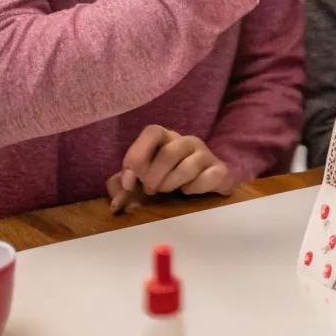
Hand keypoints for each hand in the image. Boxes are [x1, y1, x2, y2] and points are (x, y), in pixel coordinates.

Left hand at [106, 125, 234, 212]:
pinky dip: (195, 188)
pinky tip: (189, 191)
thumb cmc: (167, 178)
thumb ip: (120, 186)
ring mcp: (205, 154)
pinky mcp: (219, 169)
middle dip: (154, 176)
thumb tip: (116, 203)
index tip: (130, 182)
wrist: (204, 183)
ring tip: (168, 191)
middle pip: (169, 152)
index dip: (137, 155)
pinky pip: (208, 177)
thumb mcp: (140, 181)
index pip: (152, 132)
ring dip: (172, 184)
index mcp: (165, 138)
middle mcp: (186, 141)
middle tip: (150, 191)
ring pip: (188, 166)